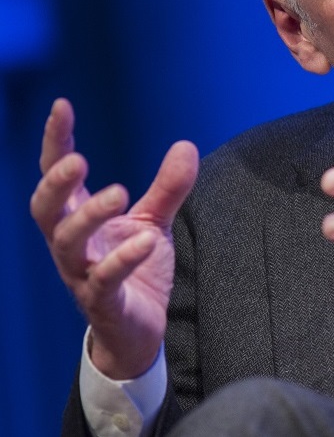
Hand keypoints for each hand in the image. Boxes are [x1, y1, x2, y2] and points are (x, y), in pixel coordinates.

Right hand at [29, 99, 198, 378]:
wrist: (139, 329)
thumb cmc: (136, 271)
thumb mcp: (154, 222)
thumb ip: (167, 188)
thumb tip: (186, 144)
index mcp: (79, 219)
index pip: (57, 175)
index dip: (55, 142)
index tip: (62, 106)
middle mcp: (72, 244)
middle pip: (45, 210)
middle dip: (55, 183)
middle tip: (78, 160)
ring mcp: (81, 274)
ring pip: (66, 243)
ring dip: (90, 215)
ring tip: (120, 192)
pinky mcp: (102, 301)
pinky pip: (103, 280)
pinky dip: (123, 259)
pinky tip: (146, 241)